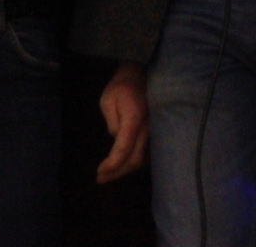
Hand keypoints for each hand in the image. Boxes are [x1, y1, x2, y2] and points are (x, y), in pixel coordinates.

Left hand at [96, 62, 148, 182]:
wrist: (140, 76)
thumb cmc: (121, 87)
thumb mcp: (107, 101)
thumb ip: (111, 123)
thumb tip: (116, 140)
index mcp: (134, 118)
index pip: (124, 149)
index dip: (112, 164)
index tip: (99, 172)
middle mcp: (148, 128)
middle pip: (135, 159)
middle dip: (117, 172)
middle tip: (100, 178)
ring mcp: (155, 132)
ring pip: (143, 160)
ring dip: (126, 170)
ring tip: (109, 174)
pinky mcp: (156, 134)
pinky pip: (148, 154)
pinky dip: (135, 163)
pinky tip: (123, 166)